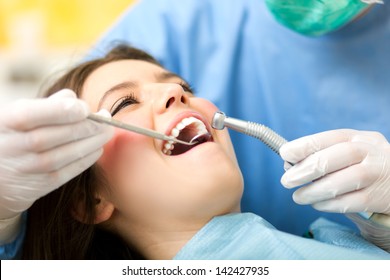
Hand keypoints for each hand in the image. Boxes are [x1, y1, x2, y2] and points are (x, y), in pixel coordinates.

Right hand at [0, 89, 113, 219]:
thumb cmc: (13, 136)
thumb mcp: (18, 114)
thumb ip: (46, 105)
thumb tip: (74, 99)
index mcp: (7, 122)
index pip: (34, 114)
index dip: (64, 110)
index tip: (85, 108)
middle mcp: (13, 146)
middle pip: (57, 135)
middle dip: (88, 126)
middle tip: (106, 120)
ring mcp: (27, 168)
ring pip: (66, 154)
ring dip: (92, 142)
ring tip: (106, 132)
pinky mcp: (39, 185)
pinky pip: (68, 172)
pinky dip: (86, 159)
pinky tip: (97, 148)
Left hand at [279, 129, 389, 214]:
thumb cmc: (363, 166)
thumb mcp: (348, 153)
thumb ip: (322, 156)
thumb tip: (288, 165)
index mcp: (357, 138)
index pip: (329, 137)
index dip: (304, 145)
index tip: (284, 153)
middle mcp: (370, 152)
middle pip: (336, 157)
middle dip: (306, 169)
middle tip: (286, 181)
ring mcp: (377, 174)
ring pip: (343, 181)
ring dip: (314, 191)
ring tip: (298, 197)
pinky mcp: (381, 197)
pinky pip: (351, 202)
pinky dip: (329, 205)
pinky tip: (317, 204)